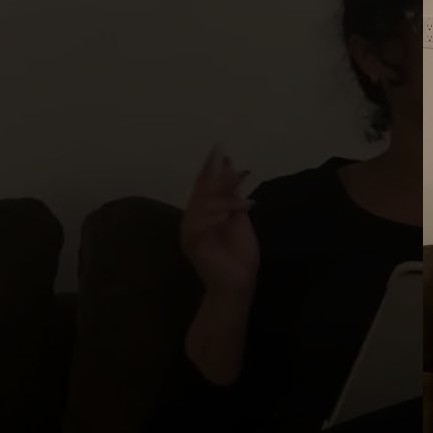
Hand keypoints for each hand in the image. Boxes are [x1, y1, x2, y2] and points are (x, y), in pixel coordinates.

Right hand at [180, 148, 258, 292]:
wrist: (238, 283)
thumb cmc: (239, 254)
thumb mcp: (240, 219)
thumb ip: (233, 197)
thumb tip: (232, 170)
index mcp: (202, 213)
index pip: (204, 185)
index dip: (210, 167)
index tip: (220, 149)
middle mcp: (192, 219)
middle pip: (201, 191)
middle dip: (219, 178)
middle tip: (238, 169)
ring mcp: (190, 232)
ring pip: (201, 205)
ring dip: (223, 198)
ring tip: (242, 198)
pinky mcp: (192, 244)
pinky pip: (198, 225)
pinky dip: (213, 217)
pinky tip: (227, 215)